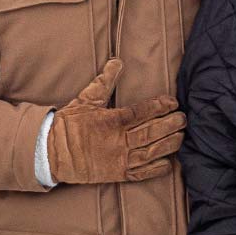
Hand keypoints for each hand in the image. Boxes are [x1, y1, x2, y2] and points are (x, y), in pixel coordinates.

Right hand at [46, 58, 184, 183]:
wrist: (52, 153)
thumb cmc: (69, 124)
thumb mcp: (86, 98)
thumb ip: (104, 80)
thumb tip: (117, 60)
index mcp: (111, 120)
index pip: (142, 111)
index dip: (160, 106)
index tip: (172, 102)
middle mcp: (118, 140)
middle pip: (151, 132)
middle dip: (170, 124)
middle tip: (183, 118)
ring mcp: (119, 159)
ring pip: (151, 152)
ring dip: (169, 144)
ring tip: (181, 136)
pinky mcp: (118, 174)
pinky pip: (142, 173)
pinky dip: (157, 169)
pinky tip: (169, 162)